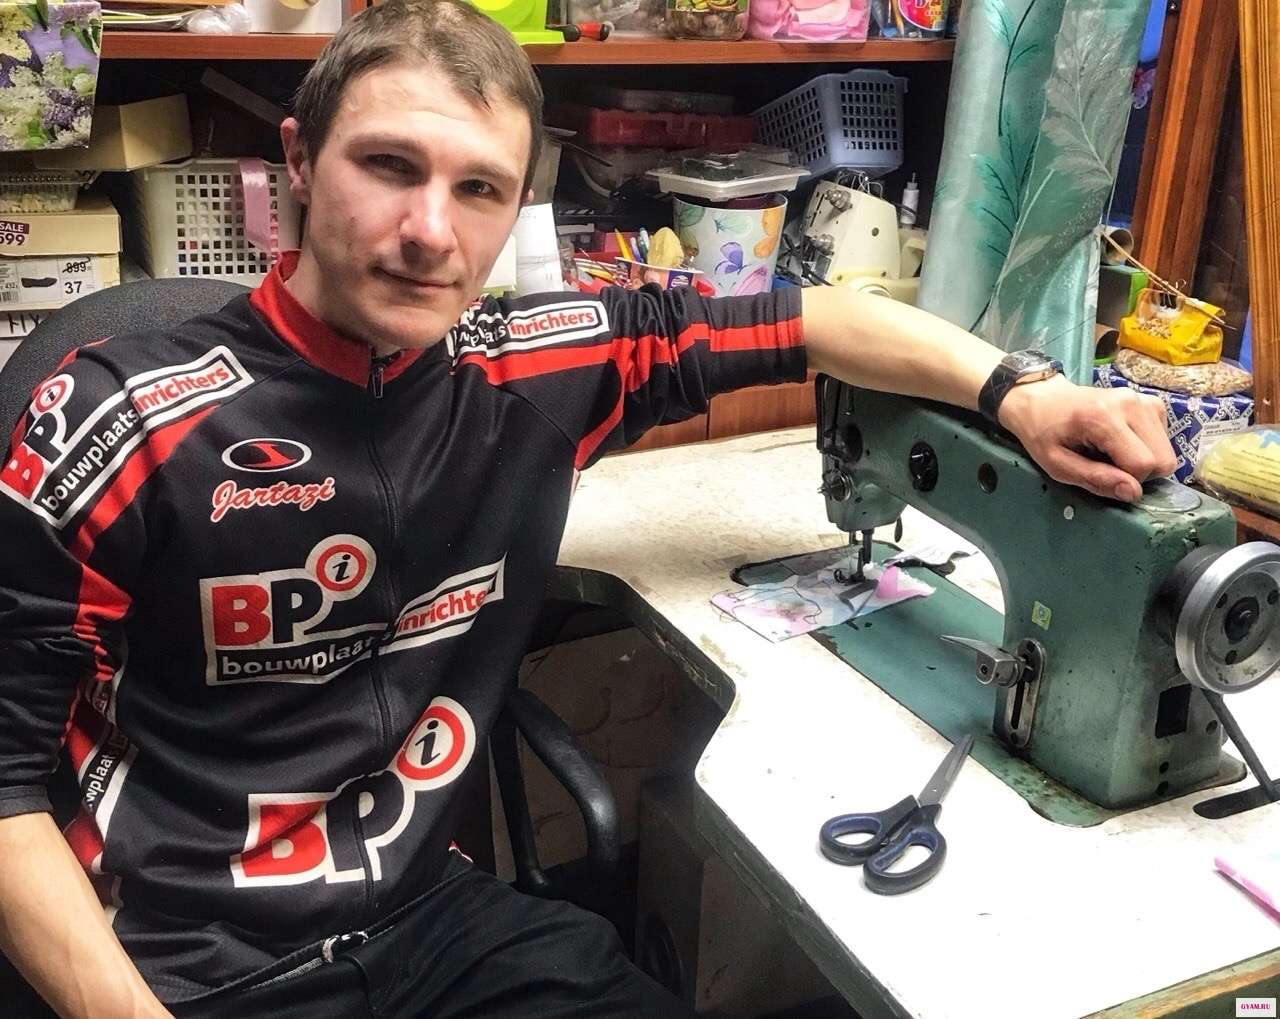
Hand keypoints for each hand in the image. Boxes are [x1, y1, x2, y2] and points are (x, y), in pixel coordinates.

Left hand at [997, 376, 1176, 501]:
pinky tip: (1121, 442)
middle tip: (1108, 466)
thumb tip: (1133, 493)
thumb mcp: (1057, 464)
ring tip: (1112, 452)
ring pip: (1167, 452)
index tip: (1103, 475)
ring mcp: (1144, 400)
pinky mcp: (1153, 403)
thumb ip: (1095, 479)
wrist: (1042, 400)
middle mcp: (1132, 403)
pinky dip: (1146, 448)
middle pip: (1163, 460)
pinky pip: (1164, 441)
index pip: (1142, 464)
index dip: (1127, 481)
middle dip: (1139, 474)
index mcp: (1103, 417)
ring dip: (1144, 462)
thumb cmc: (1043, 434)